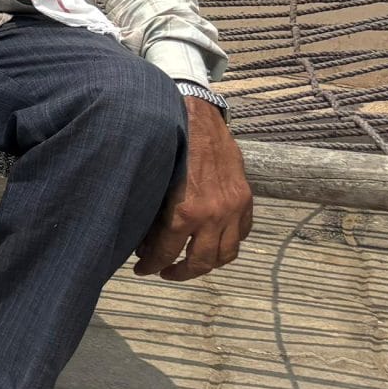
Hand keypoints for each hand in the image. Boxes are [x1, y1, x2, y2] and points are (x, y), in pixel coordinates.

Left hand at [133, 98, 252, 280]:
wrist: (196, 116)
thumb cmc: (167, 145)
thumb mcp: (154, 181)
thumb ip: (152, 215)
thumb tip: (144, 243)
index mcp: (186, 211)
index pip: (166, 252)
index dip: (151, 265)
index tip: (141, 270)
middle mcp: (213, 215)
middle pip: (200, 262)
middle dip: (179, 272)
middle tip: (164, 271)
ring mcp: (233, 208)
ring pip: (226, 255)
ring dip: (207, 265)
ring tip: (190, 265)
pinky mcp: (245, 199)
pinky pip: (241, 234)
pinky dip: (228, 244)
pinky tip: (213, 243)